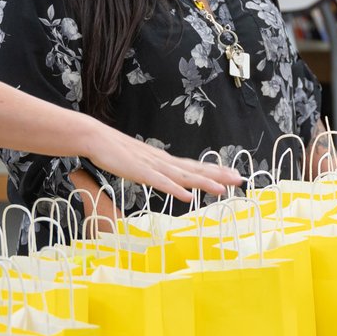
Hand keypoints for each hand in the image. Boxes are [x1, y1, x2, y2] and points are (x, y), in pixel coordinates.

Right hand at [83, 128, 241, 201]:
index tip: (232, 175)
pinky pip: (160, 183)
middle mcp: (164, 162)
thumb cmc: (116, 151)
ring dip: (203, 184)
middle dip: (218, 176)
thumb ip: (152, 170)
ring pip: (183, 177)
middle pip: (195, 170)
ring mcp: (153, 167)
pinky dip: (175, 190)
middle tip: (240, 179)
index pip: (194, 167)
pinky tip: (187, 197)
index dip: (214, 171)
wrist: (96, 138)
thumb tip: (164, 177)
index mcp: (164, 161)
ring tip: (222, 190)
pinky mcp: (140, 172)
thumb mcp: (140, 163)